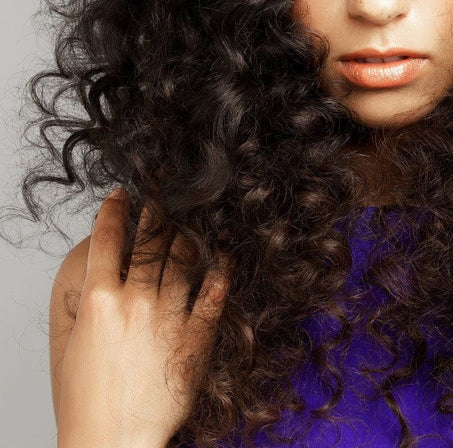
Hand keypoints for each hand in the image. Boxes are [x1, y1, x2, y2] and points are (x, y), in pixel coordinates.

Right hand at [56, 188, 229, 447]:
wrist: (112, 443)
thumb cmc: (85, 401)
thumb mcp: (66, 347)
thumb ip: (76, 302)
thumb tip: (92, 268)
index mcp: (99, 302)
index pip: (109, 239)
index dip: (116, 209)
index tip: (122, 195)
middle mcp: (136, 303)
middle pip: (151, 240)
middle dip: (156, 212)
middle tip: (161, 199)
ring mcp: (169, 318)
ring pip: (184, 257)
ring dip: (187, 234)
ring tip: (189, 224)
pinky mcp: (197, 337)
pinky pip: (214, 292)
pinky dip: (220, 270)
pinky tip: (221, 255)